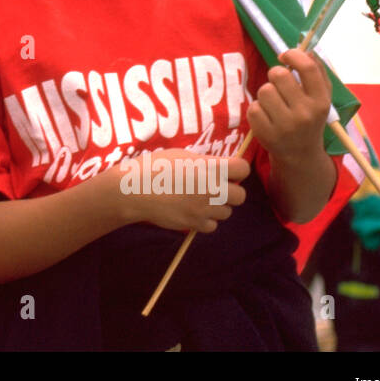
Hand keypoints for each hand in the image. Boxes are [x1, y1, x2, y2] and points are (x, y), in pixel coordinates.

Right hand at [119, 149, 248, 232]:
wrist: (135, 190)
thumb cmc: (155, 167)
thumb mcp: (181, 155)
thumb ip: (204, 162)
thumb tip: (218, 168)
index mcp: (210, 168)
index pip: (243, 168)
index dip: (237, 169)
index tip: (228, 170)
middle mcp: (212, 189)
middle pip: (240, 196)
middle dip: (231, 192)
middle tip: (215, 188)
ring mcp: (204, 208)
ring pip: (226, 212)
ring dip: (217, 207)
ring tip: (198, 199)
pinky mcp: (195, 223)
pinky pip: (212, 225)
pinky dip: (205, 220)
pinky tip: (192, 211)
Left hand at [246, 49, 331, 163]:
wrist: (301, 155)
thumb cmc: (310, 118)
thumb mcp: (322, 97)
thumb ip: (316, 71)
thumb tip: (304, 49)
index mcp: (321, 101)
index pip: (307, 68)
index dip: (293, 55)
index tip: (285, 55)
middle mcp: (305, 114)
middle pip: (278, 75)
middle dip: (276, 76)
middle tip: (280, 87)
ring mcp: (285, 126)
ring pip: (264, 90)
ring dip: (266, 93)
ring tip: (275, 104)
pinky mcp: (266, 135)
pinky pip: (253, 107)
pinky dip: (257, 109)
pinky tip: (267, 117)